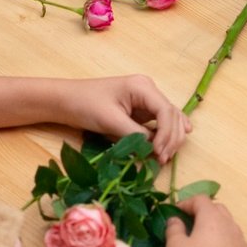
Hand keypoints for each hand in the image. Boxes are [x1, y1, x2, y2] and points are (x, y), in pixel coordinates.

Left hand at [54, 74, 192, 160]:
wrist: (66, 101)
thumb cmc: (85, 105)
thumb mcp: (111, 121)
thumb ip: (135, 134)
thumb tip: (154, 149)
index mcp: (142, 87)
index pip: (167, 111)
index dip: (168, 134)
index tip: (159, 153)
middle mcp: (148, 91)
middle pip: (172, 115)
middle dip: (171, 138)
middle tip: (163, 159)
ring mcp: (145, 100)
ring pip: (169, 119)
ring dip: (170, 137)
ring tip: (164, 156)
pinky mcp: (139, 110)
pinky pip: (160, 121)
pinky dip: (167, 132)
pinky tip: (181, 136)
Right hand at [163, 197, 246, 246]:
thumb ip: (174, 230)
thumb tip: (175, 220)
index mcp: (213, 219)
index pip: (201, 200)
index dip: (187, 202)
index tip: (176, 210)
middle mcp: (231, 227)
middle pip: (219, 210)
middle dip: (204, 212)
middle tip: (190, 222)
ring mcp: (242, 245)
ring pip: (230, 228)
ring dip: (217, 229)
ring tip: (204, 241)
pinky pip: (236, 246)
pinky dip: (226, 245)